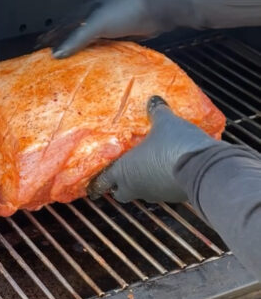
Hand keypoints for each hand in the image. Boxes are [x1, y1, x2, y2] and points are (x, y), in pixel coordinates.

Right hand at [38, 0, 162, 58]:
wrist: (158, 7)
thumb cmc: (125, 10)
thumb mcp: (97, 23)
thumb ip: (77, 38)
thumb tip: (54, 55)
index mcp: (86, 10)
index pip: (62, 24)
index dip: (50, 35)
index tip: (38, 46)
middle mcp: (96, 16)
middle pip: (74, 30)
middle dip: (61, 42)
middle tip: (50, 56)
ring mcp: (110, 24)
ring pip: (89, 39)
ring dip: (79, 48)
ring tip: (69, 61)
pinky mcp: (124, 33)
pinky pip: (104, 46)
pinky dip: (96, 53)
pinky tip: (94, 61)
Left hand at [88, 96, 217, 203]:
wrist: (203, 167)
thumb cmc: (174, 145)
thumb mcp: (164, 122)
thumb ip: (156, 112)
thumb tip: (154, 101)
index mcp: (124, 171)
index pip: (103, 182)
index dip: (98, 182)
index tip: (94, 183)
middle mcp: (136, 187)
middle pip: (120, 192)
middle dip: (119, 185)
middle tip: (122, 172)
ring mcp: (155, 194)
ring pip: (141, 192)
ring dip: (142, 182)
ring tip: (147, 166)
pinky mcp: (173, 197)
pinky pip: (161, 190)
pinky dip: (160, 182)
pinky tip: (167, 169)